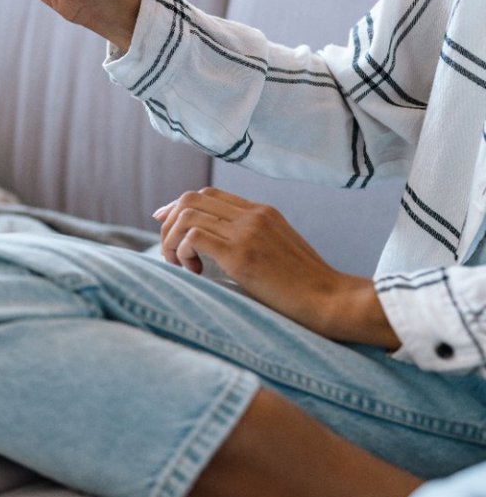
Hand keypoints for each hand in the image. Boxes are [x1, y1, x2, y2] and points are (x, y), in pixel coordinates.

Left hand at [153, 187, 400, 348]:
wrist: (333, 302)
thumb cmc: (305, 288)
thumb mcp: (277, 252)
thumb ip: (249, 241)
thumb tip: (210, 248)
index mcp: (262, 212)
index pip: (207, 194)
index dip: (177, 207)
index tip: (163, 224)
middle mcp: (253, 215)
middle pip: (190, 198)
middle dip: (169, 224)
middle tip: (171, 254)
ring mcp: (248, 231)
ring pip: (186, 215)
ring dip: (172, 241)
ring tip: (183, 266)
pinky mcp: (242, 254)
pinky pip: (193, 236)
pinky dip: (182, 252)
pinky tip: (193, 272)